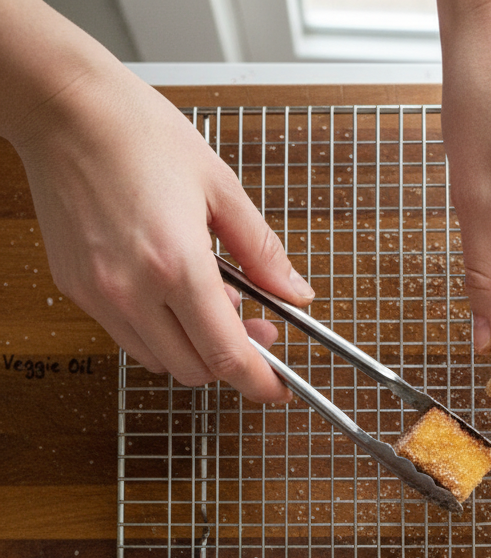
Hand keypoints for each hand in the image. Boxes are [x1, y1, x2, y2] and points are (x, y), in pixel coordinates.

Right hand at [1, 4, 311, 403]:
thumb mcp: (220, 186)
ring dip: (192, 348)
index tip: (277, 387)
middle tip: (252, 329)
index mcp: (176, 264)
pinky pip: (127, 337)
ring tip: (208, 301)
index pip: (226, 356)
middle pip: (194, 370)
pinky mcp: (78, 290)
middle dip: (229, 361)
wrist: (65, 108)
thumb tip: (295, 293)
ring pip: (160, 361)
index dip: (259, 382)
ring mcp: (101, 295)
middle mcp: (133, 290)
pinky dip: (158, 332)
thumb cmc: (137, 132)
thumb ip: (262, 251)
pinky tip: (170, 294)